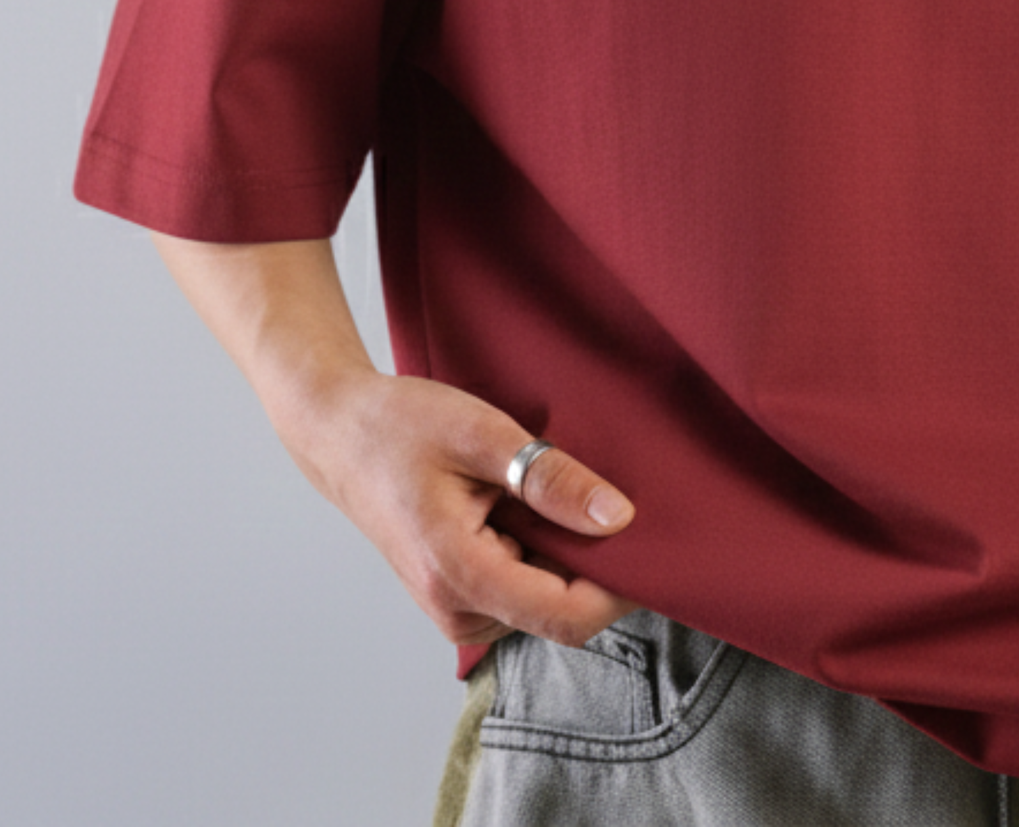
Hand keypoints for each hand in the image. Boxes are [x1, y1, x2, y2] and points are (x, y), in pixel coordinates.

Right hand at [288, 370, 639, 648]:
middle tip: (601, 494)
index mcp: (459, 573)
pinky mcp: (456, 597)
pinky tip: (524, 504)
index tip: (653, 544)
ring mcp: (453, 609)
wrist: (341, 433)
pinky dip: (539, 553)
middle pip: (559, 612)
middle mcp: (455, 609)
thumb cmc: (403, 426)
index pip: (565, 617)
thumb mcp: (484, 434)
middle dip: (593, 563)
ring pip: (543, 602)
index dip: (621, 589)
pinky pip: (521, 589)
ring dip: (563, 554)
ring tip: (546, 489)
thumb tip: (618, 517)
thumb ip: (552, 480)